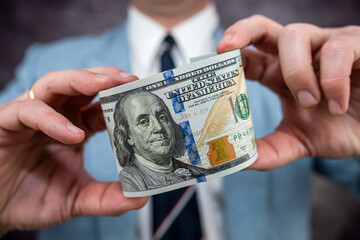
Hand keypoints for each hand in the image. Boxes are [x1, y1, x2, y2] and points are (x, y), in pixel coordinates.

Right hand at [0, 67, 146, 230]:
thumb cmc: (34, 198)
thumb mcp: (78, 198)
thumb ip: (106, 198)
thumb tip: (140, 197)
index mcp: (75, 127)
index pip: (100, 106)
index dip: (120, 99)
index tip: (142, 96)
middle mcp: (55, 116)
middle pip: (81, 85)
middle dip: (105, 78)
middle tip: (129, 79)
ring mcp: (31, 117)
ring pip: (54, 84)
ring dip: (80, 81)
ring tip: (103, 84)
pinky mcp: (6, 123)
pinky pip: (28, 111)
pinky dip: (51, 120)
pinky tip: (72, 134)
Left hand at [217, 15, 359, 169]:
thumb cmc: (337, 127)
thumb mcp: (299, 141)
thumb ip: (271, 150)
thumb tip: (239, 163)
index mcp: (277, 74)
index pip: (247, 56)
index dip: (229, 56)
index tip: (213, 63)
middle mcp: (296, 55)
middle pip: (263, 28)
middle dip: (242, 31)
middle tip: (226, 48)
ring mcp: (323, 46)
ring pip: (295, 35)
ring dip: (297, 72)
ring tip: (310, 102)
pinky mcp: (354, 45)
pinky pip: (337, 49)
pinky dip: (332, 80)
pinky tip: (337, 104)